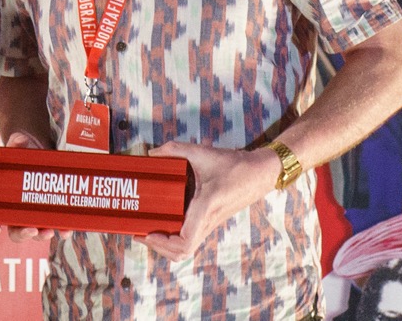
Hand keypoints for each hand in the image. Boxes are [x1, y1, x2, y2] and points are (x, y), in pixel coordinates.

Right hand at [0, 132, 73, 242]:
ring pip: (36, 232)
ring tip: (50, 231)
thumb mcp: (17, 150)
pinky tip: (67, 229)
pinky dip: (61, 229)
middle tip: (31, 230)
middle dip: (23, 234)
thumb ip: (16, 144)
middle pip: (16, 232)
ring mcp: (34, 215)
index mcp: (0, 202)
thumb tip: (19, 139)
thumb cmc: (22, 157)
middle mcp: (16, 213)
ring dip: (42, 235)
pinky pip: (55, 226)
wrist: (40, 155)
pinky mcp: (51, 214)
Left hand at [137, 142, 275, 261]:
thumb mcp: (203, 153)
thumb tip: (152, 152)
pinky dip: (175, 238)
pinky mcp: (210, 221)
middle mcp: (207, 221)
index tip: (146, 233)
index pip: (184, 242)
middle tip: (140, 233)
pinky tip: (164, 222)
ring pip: (187, 249)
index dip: (162, 244)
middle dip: (159, 248)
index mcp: (206, 207)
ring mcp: (210, 224)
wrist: (261, 173)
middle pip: (182, 252)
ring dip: (166, 245)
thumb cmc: (234, 165)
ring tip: (148, 230)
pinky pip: (191, 238)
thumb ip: (175, 149)